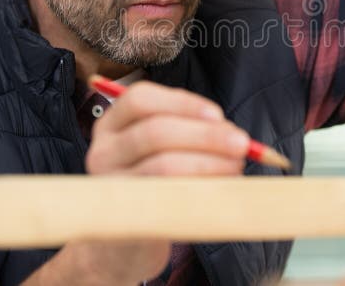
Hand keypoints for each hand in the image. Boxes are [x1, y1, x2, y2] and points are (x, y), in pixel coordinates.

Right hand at [24, 83, 248, 284]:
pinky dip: (200, 192)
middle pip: (155, 131)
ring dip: (209, 163)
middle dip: (206, 136)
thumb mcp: (159, 150)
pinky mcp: (124, 219)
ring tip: (235, 168)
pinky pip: (167, 200)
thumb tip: (230, 130)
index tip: (218, 115)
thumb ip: (187, 130)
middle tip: (242, 144)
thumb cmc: (151, 184)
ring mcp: (109, 187)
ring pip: (163, 166)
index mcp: (110, 125)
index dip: (182, 102)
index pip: (140, 99)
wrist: (124, 244)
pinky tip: (219, 192)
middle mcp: (102, 151)